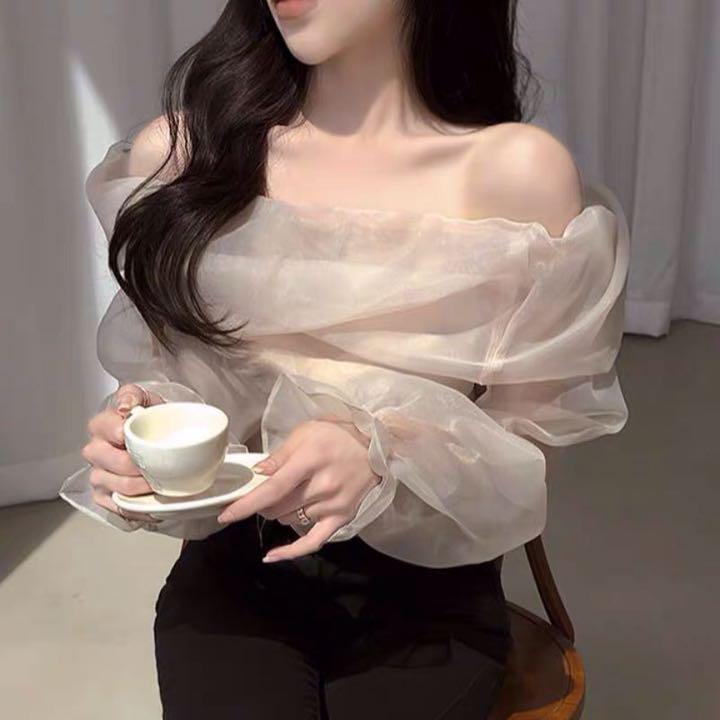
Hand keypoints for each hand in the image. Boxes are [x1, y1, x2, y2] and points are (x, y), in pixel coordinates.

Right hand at [81, 383, 164, 520]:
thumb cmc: (150, 419)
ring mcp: (98, 474)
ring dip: (141, 487)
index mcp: (102, 425)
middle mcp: (95, 450)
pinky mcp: (104, 495)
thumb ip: (133, 396)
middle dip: (138, 465)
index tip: (139, 437)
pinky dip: (137, 507)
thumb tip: (126, 407)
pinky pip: (116, 506)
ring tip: (161, 483)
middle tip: (160, 465)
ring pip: (116, 485)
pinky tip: (152, 502)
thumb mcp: (145, 399)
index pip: (106, 428)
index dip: (122, 434)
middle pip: (112, 461)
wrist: (158, 438)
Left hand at [217, 418, 381, 561]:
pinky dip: (291, 552)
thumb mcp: (306, 432)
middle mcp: (322, 486)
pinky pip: (313, 541)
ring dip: (279, 512)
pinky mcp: (342, 517)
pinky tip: (272, 556)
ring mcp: (333, 504)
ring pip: (289, 520)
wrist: (375, 444)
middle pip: (277, 507)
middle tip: (266, 491)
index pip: (273, 489)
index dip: (247, 504)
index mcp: (310, 461)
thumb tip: (258, 474)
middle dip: (263, 503)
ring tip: (288, 496)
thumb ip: (280, 454)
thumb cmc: (337, 435)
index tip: (225, 514)